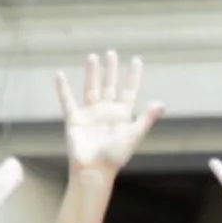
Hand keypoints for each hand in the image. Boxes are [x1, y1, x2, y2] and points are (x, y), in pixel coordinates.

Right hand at [57, 50, 164, 176]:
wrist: (94, 169)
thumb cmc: (115, 156)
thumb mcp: (133, 136)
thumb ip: (146, 119)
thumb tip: (161, 104)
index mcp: (122, 115)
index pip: (129, 90)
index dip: (133, 76)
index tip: (137, 60)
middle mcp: (106, 111)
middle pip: (109, 85)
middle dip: (111, 70)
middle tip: (111, 52)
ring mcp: (90, 114)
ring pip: (91, 88)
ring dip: (91, 73)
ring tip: (92, 57)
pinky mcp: (75, 119)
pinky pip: (67, 100)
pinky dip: (62, 89)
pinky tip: (59, 75)